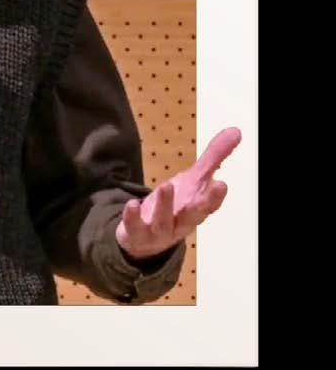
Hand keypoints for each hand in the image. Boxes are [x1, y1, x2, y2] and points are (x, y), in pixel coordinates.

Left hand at [115, 127, 241, 260]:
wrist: (145, 238)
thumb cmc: (176, 207)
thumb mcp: (193, 180)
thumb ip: (213, 157)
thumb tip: (236, 131)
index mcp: (196, 209)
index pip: (209, 206)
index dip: (215, 197)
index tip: (222, 184)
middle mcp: (180, 223)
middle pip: (192, 217)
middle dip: (200, 205)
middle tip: (208, 189)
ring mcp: (159, 231)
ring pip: (164, 222)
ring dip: (165, 205)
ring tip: (166, 186)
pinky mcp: (137, 234)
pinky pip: (135, 227)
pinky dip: (133, 217)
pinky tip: (132, 204)